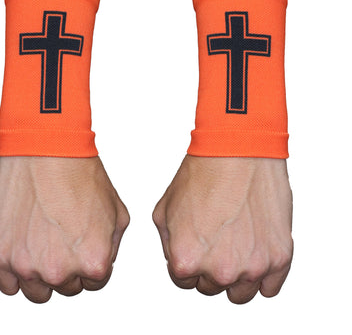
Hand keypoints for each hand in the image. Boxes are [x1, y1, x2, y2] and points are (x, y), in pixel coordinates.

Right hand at [0, 156, 129, 302]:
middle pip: (68, 288)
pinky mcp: (0, 254)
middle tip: (65, 237)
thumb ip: (113, 247)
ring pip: (38, 293)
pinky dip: (17, 274)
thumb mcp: (117, 212)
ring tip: (45, 244)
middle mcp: (59, 270)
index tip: (84, 243)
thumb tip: (100, 264)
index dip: (92, 262)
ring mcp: (26, 264)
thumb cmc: (82, 175)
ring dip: (44, 276)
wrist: (47, 149)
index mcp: (93, 261)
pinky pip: (9, 286)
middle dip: (70, 267)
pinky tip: (26, 251)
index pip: (96, 283)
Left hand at [152, 156, 292, 303]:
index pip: (183, 281)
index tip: (197, 241)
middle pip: (211, 288)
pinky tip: (254, 252)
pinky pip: (269, 288)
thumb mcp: (164, 210)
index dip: (188, 260)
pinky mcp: (280, 257)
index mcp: (186, 260)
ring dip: (235, 276)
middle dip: (209, 267)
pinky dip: (262, 276)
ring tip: (235, 245)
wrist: (237, 150)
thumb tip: (179, 264)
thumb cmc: (201, 175)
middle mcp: (220, 270)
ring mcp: (253, 266)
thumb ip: (168, 246)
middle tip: (216, 237)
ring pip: (239, 294)